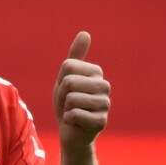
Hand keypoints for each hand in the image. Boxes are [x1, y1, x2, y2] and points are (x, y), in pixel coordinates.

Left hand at [53, 31, 110, 150]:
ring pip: (71, 98)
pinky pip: (73, 114)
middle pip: (69, 82)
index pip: (67, 66)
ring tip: (72, 112)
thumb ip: (75, 56)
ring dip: (65, 108)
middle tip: (67, 104)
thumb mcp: (66, 77)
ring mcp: (105, 104)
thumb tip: (85, 33)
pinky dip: (68, 120)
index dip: (60, 80)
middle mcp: (105, 86)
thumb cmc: (67, 102)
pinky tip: (76, 123)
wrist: (70, 131)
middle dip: (61, 95)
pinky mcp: (101, 121)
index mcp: (96, 72)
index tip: (65, 91)